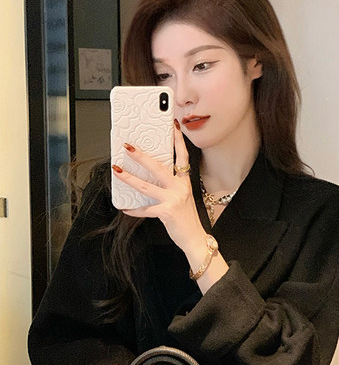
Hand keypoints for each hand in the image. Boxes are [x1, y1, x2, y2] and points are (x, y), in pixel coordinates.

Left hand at [112, 121, 205, 252]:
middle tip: (128, 147)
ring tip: (117, 171)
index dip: (178, 141)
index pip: (182, 157)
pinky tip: (125, 209)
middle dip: (142, 156)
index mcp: (184, 182)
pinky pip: (145, 209)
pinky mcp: (166, 212)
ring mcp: (173, 199)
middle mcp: (180, 188)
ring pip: (147, 186)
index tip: (173, 126)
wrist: (195, 238)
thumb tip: (150, 177)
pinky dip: (134, 210)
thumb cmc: (186, 218)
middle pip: (159, 167)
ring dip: (130, 178)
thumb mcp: (183, 197)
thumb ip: (171, 186)